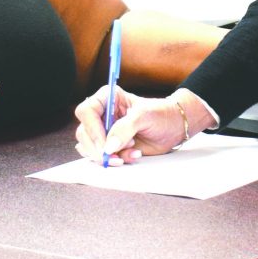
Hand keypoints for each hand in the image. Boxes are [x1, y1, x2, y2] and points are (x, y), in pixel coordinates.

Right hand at [75, 87, 205, 164]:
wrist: (174, 128)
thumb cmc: (161, 114)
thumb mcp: (144, 116)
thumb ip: (125, 129)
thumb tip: (108, 146)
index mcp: (107, 98)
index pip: (86, 112)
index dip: (92, 129)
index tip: (104, 144)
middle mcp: (102, 114)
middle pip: (83, 133)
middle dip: (97, 148)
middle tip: (113, 156)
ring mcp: (104, 132)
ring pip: (89, 148)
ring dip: (107, 156)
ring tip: (130, 153)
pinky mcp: (110, 146)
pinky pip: (103, 157)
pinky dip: (116, 160)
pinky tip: (133, 155)